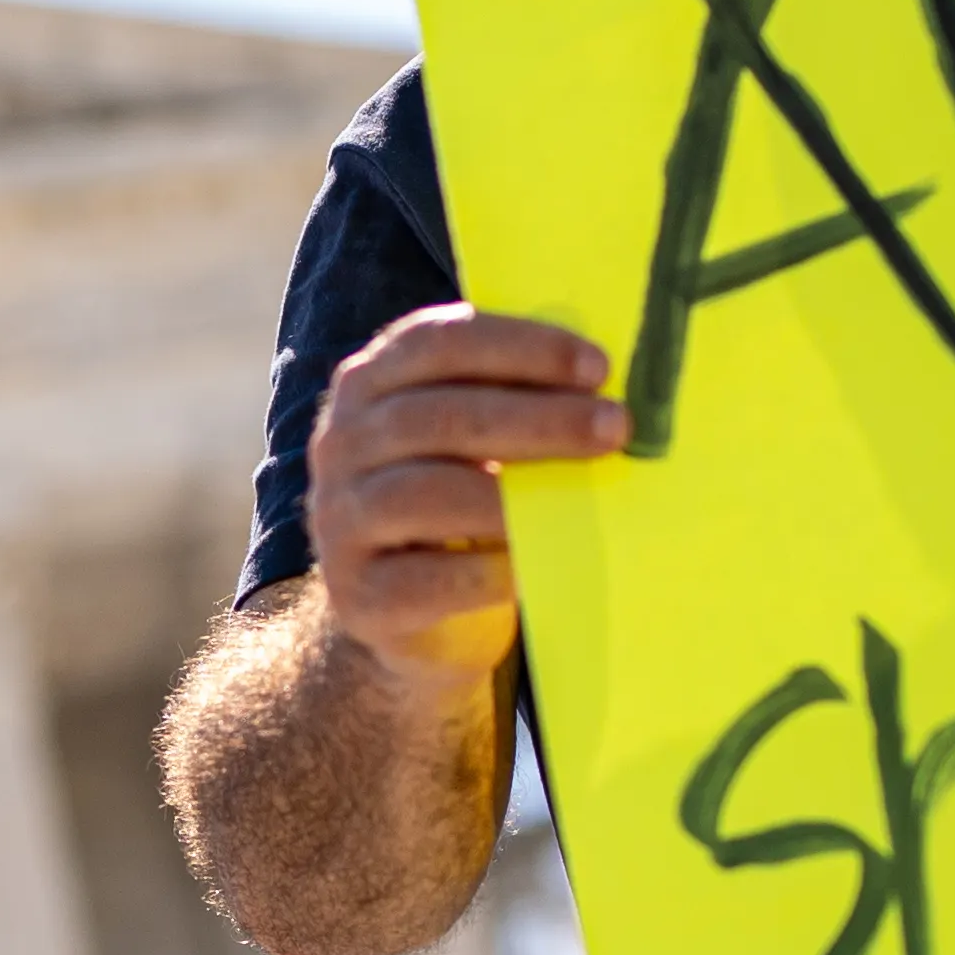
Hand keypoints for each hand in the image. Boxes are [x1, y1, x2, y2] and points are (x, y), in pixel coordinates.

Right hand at [302, 305, 628, 689]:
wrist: (407, 612)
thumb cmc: (460, 504)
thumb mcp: (471, 440)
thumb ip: (510, 401)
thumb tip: (602, 389)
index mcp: (369, 382)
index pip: (438, 342)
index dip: (521, 348)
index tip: (597, 368)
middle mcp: (341, 443)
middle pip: (440, 417)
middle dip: (538, 419)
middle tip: (614, 427)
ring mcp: (340, 521)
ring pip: (426, 493)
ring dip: (513, 496)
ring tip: (581, 496)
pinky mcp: (359, 595)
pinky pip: (429, 579)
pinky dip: (490, 572)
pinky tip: (538, 567)